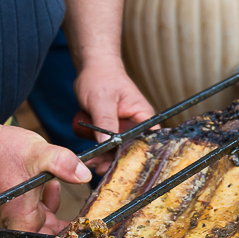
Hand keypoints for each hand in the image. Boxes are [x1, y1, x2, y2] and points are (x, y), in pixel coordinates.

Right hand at [0, 123, 91, 233]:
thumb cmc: (0, 150)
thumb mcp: (39, 154)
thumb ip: (63, 164)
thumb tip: (83, 175)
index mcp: (18, 216)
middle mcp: (15, 218)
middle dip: (65, 230)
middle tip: (82, 218)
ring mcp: (16, 211)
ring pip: (44, 224)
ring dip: (59, 212)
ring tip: (60, 189)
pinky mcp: (19, 202)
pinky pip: (39, 211)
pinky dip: (50, 202)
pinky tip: (53, 186)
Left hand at [74, 55, 154, 174]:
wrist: (93, 68)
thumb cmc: (102, 77)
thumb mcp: (102, 99)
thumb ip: (105, 120)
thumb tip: (107, 142)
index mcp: (143, 117)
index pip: (146, 141)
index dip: (135, 155)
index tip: (120, 165)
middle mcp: (138, 124)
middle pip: (133, 149)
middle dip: (118, 160)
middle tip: (102, 169)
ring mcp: (126, 127)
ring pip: (120, 149)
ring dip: (107, 157)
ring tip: (93, 165)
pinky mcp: (114, 129)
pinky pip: (111, 144)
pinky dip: (102, 151)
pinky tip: (92, 158)